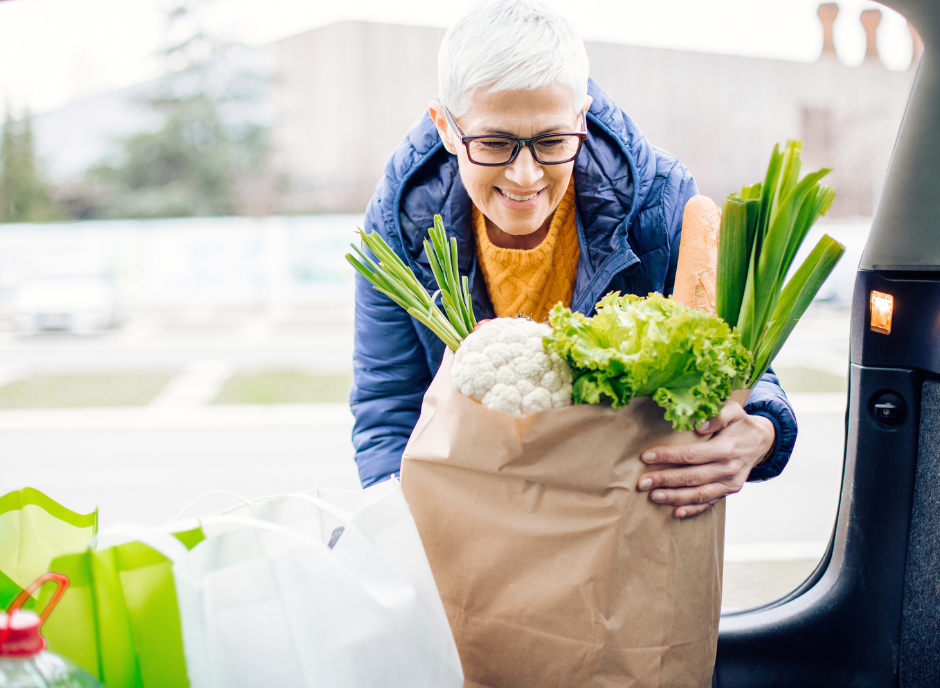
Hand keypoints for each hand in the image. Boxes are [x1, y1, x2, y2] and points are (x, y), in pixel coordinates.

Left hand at [636, 401, 775, 518]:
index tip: (646, 457)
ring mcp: (730, 483)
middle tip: (642, 482)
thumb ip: (717, 415)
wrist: (762, 441)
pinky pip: (710, 503)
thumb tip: (697, 425)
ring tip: (653, 496)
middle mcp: (728, 468)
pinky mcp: (729, 491)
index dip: (668, 456)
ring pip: (699, 494)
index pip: (691, 455)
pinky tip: (676, 512)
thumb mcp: (733, 411)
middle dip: (664, 480)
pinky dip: (693, 509)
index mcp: (726, 448)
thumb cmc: (741, 424)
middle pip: (691, 477)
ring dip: (674, 497)